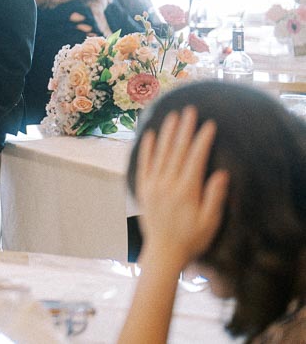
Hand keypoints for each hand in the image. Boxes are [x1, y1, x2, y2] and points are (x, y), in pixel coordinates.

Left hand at [134, 107, 227, 270]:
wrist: (164, 252)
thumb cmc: (192, 239)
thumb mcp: (210, 222)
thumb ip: (214, 197)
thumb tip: (220, 173)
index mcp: (187, 191)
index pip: (195, 158)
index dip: (202, 140)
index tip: (209, 124)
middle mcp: (168, 184)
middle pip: (177, 150)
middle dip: (184, 129)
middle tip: (190, 110)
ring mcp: (153, 185)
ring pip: (160, 153)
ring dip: (167, 133)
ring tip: (173, 116)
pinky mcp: (143, 188)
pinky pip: (144, 164)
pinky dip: (146, 148)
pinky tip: (149, 135)